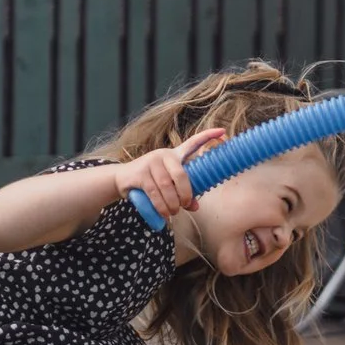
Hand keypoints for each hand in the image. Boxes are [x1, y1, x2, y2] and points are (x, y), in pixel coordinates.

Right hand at [109, 128, 227, 223]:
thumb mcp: (168, 184)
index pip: (193, 142)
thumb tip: (195, 207)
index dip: (208, 136)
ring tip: (173, 212)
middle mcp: (164, 154)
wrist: (121, 179)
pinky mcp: (140, 173)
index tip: (223, 131)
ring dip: (172, 203)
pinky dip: (161, 205)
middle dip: (186, 194)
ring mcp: (151, 162)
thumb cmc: (151, 180)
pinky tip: (164, 213)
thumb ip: (182, 193)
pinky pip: (154, 192)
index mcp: (175, 154)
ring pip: (167, 186)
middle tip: (185, 205)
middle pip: (181, 175)